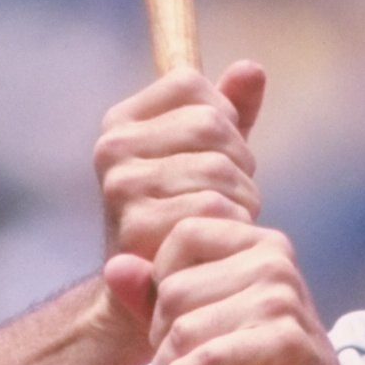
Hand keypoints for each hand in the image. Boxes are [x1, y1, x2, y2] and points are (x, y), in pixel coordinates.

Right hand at [96, 61, 265, 331]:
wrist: (156, 295)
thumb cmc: (185, 217)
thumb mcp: (206, 158)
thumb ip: (228, 113)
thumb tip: (251, 69)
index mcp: (122, 122)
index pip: (191, 84)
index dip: (222, 118)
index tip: (216, 153)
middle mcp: (113, 149)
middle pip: (211, 125)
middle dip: (239, 163)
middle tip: (228, 198)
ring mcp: (121, 188)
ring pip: (219, 169)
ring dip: (241, 199)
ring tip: (222, 223)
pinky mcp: (138, 228)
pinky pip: (214, 210)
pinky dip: (231, 228)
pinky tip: (217, 244)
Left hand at [142, 213, 348, 364]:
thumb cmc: (252, 359)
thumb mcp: (200, 318)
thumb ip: (154, 291)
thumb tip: (114, 266)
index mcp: (258, 240)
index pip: (182, 235)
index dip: (161, 280)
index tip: (172, 318)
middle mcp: (274, 260)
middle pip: (175, 289)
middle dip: (160, 334)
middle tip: (174, 360)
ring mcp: (283, 299)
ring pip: (184, 328)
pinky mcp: (284, 343)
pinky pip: (209, 359)